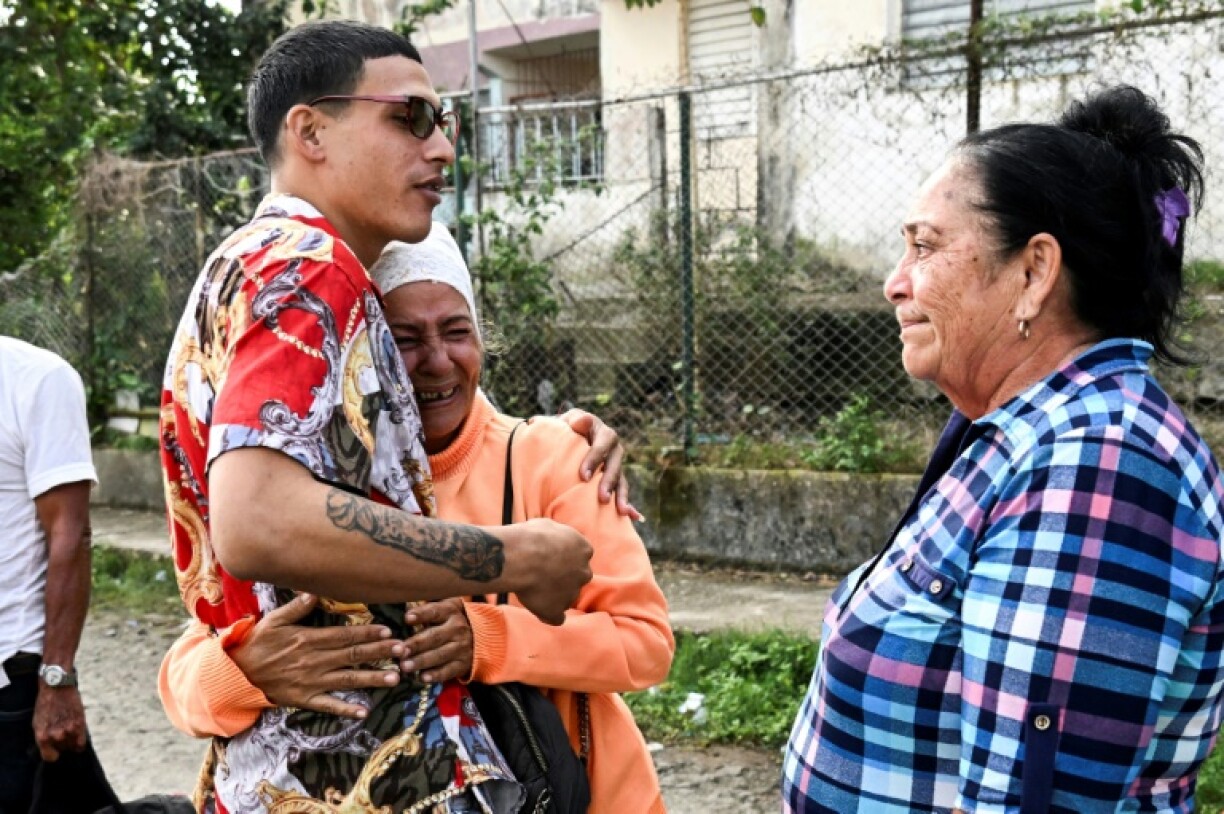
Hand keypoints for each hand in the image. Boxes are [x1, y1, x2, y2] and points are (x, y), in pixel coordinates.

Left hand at [33, 684, 86, 760]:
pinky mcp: (80, 723)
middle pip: (62, 749)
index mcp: (42, 736)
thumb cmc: (46, 704)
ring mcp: (69, 730)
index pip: (49, 757)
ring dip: (71, 739)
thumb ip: (44, 737)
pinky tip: (77, 734)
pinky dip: (80, 742)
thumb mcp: (38, 722)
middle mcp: (55, 735)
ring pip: (72, 746)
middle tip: (61, 732)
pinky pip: (81, 743)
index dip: (53, 754)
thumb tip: (50, 748)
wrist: (57, 687)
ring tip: (68, 727)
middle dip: (62, 743)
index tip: (54, 750)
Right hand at [230, 593, 404, 717]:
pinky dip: (346, 708)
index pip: (344, 635)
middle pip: (352, 655)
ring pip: (347, 679)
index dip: (368, 633)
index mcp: (308, 639)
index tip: (389, 631)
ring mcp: (311, 681)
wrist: (236, 674)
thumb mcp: (273, 620)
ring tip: (395, 678)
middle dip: (379, 652)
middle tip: (403, 651)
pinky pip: (328, 704)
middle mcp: (314, 660)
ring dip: (372, 678)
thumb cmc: (257, 644)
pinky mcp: (304, 698)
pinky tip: (364, 711)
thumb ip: (296, 608)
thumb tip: (315, 592)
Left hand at [401, 599, 473, 682]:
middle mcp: (457, 629)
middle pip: (434, 636)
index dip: (421, 615)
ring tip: (404, 666)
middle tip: (398, 651)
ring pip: (439, 655)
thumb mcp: (445, 609)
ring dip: (421, 661)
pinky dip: (436, 675)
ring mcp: (461, 647)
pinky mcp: (463, 664)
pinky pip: (448, 671)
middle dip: (415, 644)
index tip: (407, 618)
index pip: (434, 612)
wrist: (483, 636)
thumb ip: (426, 610)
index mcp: (450, 612)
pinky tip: (423, 678)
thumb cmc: (451, 621)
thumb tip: (403, 611)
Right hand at [508, 518, 593, 624]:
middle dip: (563, 578)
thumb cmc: (531, 537)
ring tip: (531, 589)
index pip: (579, 557)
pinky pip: (556, 618)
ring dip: (554, 596)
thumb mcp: (548, 526)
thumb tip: (552, 539)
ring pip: (566, 598)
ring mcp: (573, 593)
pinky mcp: (558, 610)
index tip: (550, 559)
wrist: (522, 557)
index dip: (563, 559)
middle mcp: (584, 572)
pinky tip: (539, 612)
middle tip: (542, 575)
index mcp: (584, 549)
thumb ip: (557, 537)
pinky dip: (548, 615)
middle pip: (577, 578)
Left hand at [559, 408, 642, 520]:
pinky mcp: (615, 479)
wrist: (569, 438)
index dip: (594, 459)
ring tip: (621, 511)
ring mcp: (616, 465)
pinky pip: (622, 492)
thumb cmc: (566, 429)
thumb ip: (574, 420)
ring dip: (622, 496)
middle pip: (615, 465)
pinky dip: (629, 505)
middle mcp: (614, 449)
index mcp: (603, 433)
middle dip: (609, 482)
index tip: (583, 476)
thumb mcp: (568, 421)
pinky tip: (634, 517)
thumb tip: (582, 421)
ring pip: (621, 480)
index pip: (602, 444)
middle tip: (602, 498)